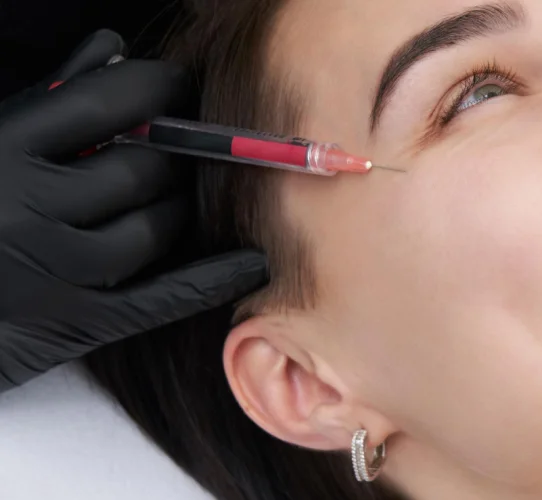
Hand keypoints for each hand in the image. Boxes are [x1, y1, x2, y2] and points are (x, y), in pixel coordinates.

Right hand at [0, 30, 267, 392]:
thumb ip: (50, 96)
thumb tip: (111, 46)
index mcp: (3, 150)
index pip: (105, 103)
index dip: (158, 87)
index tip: (180, 84)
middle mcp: (29, 208)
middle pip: (141, 169)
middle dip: (172, 155)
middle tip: (181, 148)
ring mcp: (56, 270)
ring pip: (156, 229)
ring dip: (179, 208)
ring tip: (177, 194)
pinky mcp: (76, 323)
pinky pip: (162, 297)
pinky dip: (214, 279)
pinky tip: (252, 264)